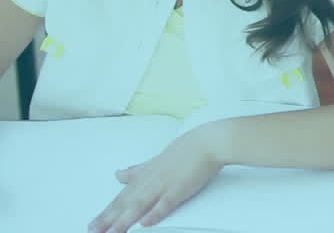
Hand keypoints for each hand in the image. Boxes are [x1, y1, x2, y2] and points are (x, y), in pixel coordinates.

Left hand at [88, 124, 225, 232]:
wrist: (207, 142)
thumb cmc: (185, 150)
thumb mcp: (155, 160)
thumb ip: (136, 171)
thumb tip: (119, 175)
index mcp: (144, 176)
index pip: (121, 197)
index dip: (107, 212)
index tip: (94, 224)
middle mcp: (150, 181)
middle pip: (125, 203)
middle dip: (108, 219)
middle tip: (94, 231)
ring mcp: (164, 185)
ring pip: (140, 205)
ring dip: (124, 221)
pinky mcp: (180, 188)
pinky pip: (165, 203)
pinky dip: (155, 213)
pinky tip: (145, 223)